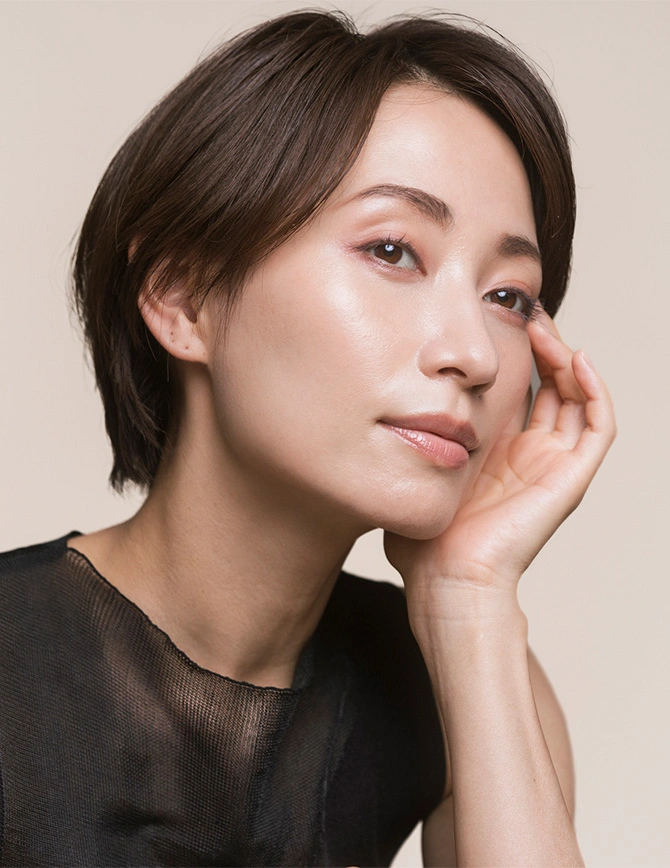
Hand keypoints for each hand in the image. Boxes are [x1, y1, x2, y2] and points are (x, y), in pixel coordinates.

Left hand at [384, 310, 615, 609]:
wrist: (444, 580)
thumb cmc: (424, 540)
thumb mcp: (415, 474)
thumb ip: (409, 443)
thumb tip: (381, 408)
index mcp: (500, 455)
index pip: (522, 393)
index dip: (518, 356)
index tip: (495, 321)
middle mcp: (531, 458)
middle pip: (553, 388)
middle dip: (543, 347)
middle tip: (524, 313)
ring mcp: (554, 468)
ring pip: (578, 398)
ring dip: (567, 359)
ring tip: (543, 327)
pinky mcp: (570, 479)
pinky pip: (598, 426)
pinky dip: (596, 390)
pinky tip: (576, 358)